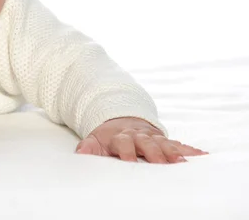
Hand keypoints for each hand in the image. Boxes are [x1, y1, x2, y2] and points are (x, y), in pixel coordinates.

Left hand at [75, 117, 207, 162]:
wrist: (121, 119)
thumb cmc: (108, 137)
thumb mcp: (94, 139)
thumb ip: (88, 147)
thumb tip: (80, 154)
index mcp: (120, 136)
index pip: (123, 143)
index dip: (126, 151)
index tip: (129, 161)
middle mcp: (138, 135)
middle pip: (147, 143)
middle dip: (154, 153)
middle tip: (162, 163)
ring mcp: (152, 137)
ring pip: (164, 144)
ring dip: (174, 152)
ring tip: (183, 162)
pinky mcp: (163, 140)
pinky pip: (178, 144)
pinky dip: (190, 150)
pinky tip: (202, 155)